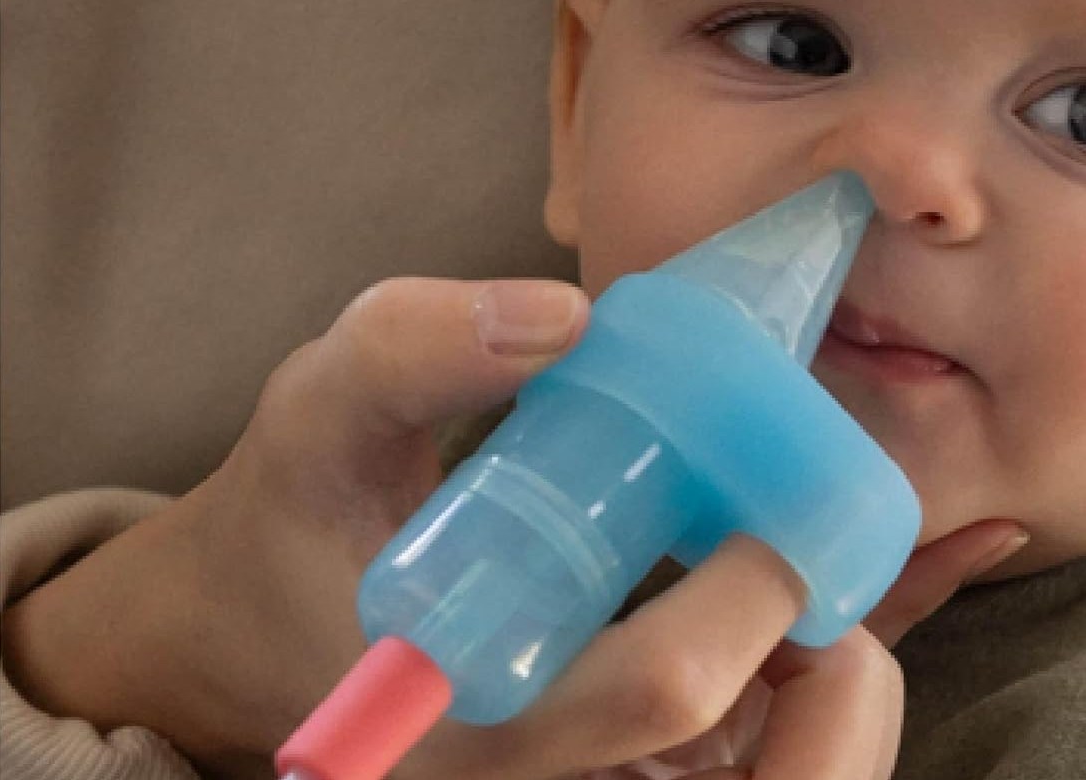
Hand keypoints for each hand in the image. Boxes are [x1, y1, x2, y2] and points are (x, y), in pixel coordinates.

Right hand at [2, 275, 1026, 778]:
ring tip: (794, 597)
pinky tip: (782, 636)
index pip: (661, 690)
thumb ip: (407, 350)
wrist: (250, 637)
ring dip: (832, 700)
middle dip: (835, 663)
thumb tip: (565, 316)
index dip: (754, 597)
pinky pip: (762, 779)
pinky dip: (808, 720)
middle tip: (808, 557)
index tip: (773, 509)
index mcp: (474, 717)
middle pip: (772, 775)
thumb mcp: (319, 415)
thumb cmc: (291, 526)